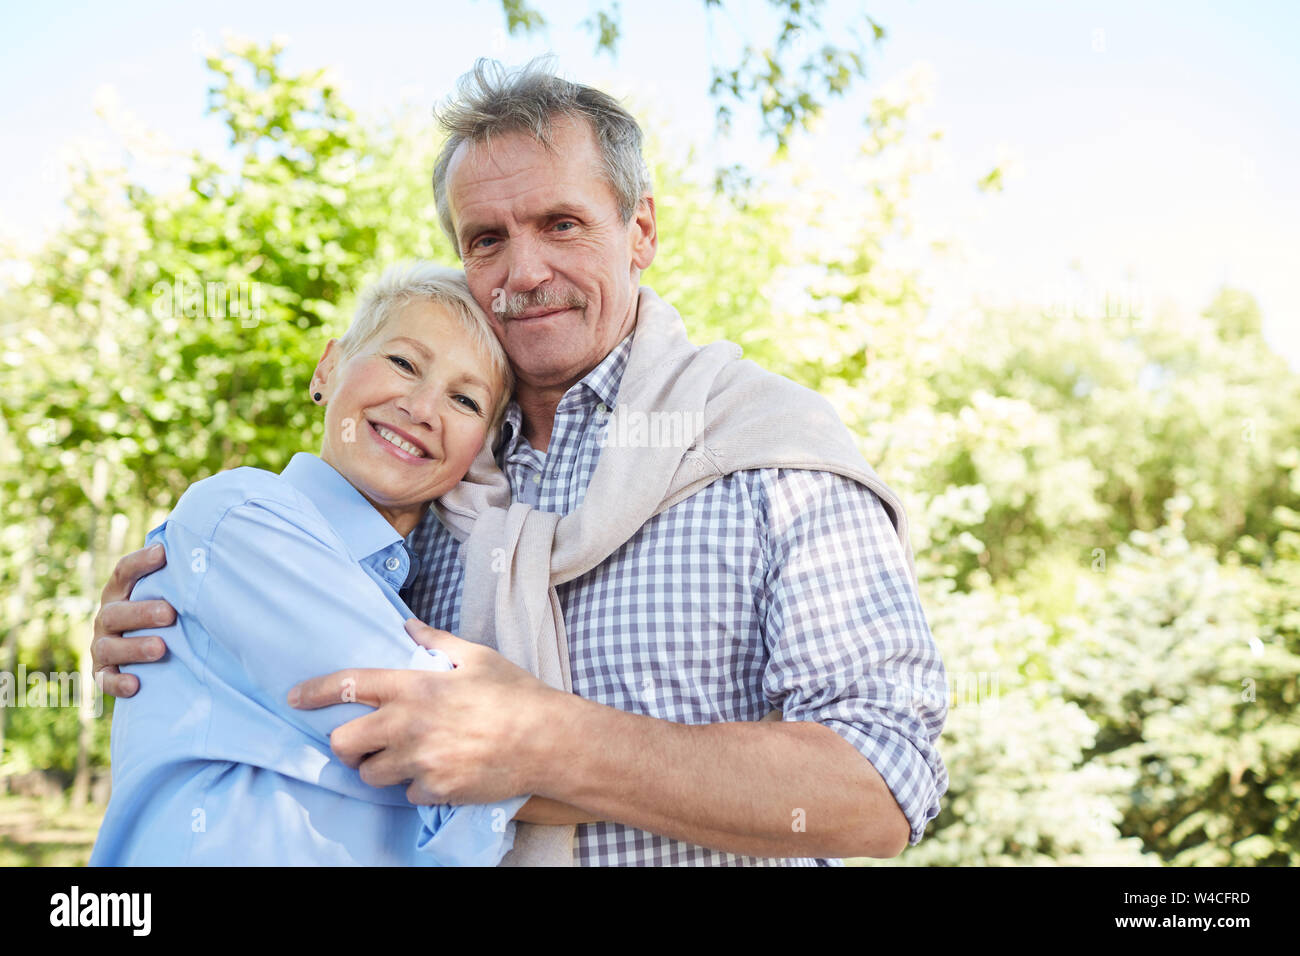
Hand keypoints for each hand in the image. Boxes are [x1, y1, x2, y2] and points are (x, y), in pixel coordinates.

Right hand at [92, 543, 175, 697]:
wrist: (151, 655)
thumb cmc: (167, 614)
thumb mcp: (169, 593)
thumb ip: (179, 576)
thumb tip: (208, 545)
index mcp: (121, 592)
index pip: (125, 572)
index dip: (141, 562)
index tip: (163, 553)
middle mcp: (108, 617)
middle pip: (117, 612)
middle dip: (142, 613)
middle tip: (170, 613)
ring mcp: (102, 645)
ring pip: (109, 647)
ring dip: (134, 648)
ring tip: (161, 649)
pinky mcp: (103, 673)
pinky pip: (104, 680)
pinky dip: (117, 683)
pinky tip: (135, 684)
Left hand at [288, 619, 569, 805]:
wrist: (547, 740)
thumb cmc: (515, 694)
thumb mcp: (478, 657)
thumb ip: (437, 641)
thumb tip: (409, 625)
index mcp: (415, 686)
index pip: (349, 686)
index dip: (315, 692)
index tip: (295, 698)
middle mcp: (409, 724)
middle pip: (343, 742)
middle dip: (346, 743)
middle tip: (364, 741)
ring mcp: (420, 761)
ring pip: (370, 775)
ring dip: (381, 768)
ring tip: (407, 757)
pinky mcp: (436, 790)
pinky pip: (407, 794)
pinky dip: (417, 786)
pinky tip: (439, 772)